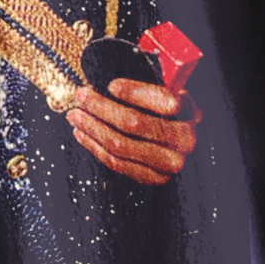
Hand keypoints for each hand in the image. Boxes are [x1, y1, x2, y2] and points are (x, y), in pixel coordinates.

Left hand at [66, 78, 196, 184]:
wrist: (178, 144)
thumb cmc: (165, 114)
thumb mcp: (164, 94)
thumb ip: (142, 89)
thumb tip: (104, 85)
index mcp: (189, 110)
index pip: (164, 101)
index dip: (135, 93)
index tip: (111, 85)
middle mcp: (185, 138)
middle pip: (135, 123)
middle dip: (101, 107)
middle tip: (81, 96)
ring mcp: (172, 162)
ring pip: (122, 145)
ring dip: (92, 128)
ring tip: (75, 115)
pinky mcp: (156, 178)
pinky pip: (118, 164)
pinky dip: (95, 147)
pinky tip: (82, 134)